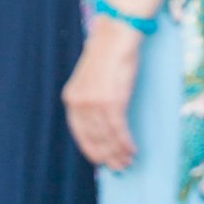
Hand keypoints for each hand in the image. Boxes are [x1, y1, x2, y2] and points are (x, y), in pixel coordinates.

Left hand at [63, 16, 141, 169]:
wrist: (116, 36)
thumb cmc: (108, 54)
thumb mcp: (91, 79)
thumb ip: (91, 99)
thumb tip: (102, 121)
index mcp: (72, 98)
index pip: (79, 132)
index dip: (91, 149)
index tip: (101, 160)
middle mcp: (80, 103)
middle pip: (93, 138)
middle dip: (107, 156)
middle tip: (119, 167)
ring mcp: (94, 103)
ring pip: (107, 137)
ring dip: (118, 152)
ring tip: (128, 161)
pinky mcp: (111, 101)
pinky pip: (118, 130)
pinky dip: (125, 143)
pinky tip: (131, 150)